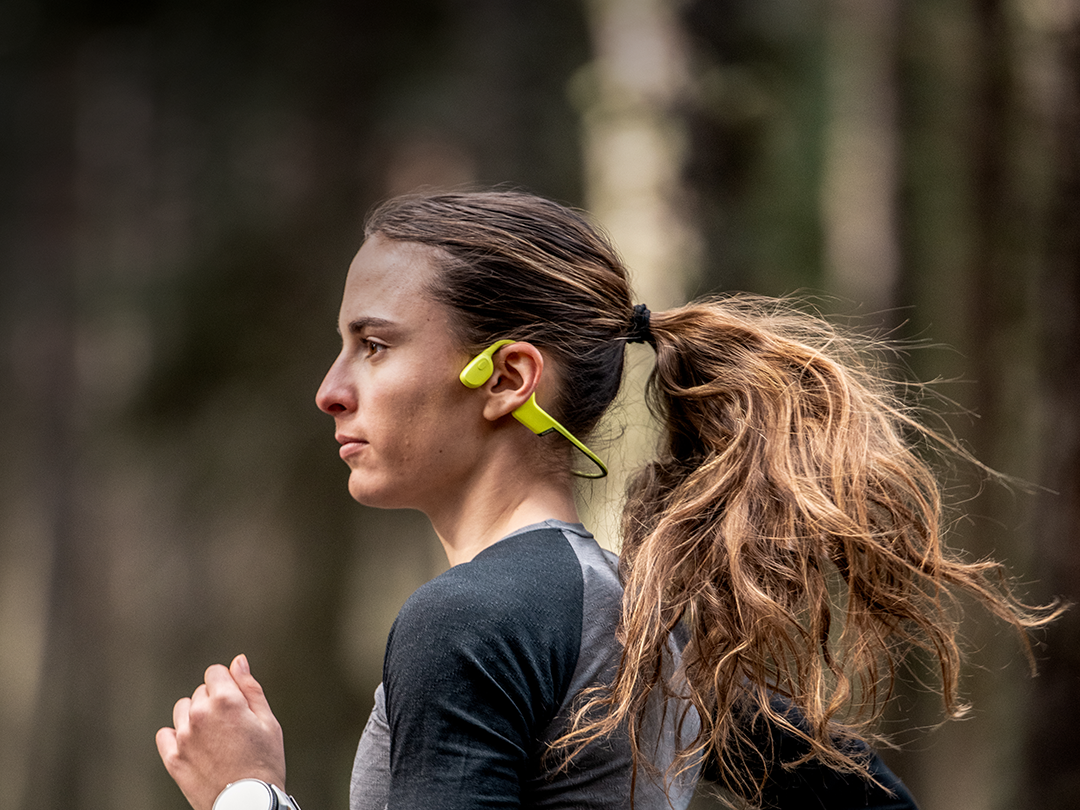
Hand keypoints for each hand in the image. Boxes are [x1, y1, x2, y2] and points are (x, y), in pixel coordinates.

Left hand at [156, 654, 286, 809]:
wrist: (248, 803)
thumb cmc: (265, 762)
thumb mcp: (268, 721)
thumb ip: (250, 687)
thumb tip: (238, 661)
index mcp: (225, 700)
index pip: (215, 672)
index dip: (228, 684)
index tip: (237, 701)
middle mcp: (199, 714)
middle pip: (200, 691)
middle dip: (214, 700)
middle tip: (232, 725)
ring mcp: (183, 737)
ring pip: (183, 709)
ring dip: (196, 716)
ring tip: (215, 736)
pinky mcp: (173, 758)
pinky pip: (165, 734)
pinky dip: (177, 736)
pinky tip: (195, 746)